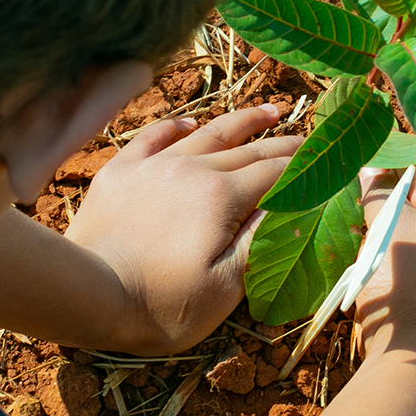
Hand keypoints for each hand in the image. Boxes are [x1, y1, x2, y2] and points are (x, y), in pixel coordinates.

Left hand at [64, 104, 300, 354]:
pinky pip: (153, 137)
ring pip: (207, 134)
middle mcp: (192, 169)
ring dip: (242, 122)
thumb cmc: (160, 304)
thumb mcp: (225, 287)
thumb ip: (261, 242)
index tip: (329, 164)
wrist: (86, 294)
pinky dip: (176, 127)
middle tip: (309, 139)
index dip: (307, 169)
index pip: (277, 174)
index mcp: (222, 196)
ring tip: (268, 111)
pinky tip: (189, 124)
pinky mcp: (120, 171)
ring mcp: (153, 166)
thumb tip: (293, 207)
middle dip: (283, 144)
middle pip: (248, 150)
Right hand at [354, 159, 415, 364]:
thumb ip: (378, 191)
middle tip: (341, 179)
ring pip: (397, 225)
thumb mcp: (394, 224)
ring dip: (370, 221)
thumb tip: (368, 166)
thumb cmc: (412, 282)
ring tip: (340, 212)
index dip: (388, 154)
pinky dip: (371, 248)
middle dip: (376, 189)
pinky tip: (349, 245)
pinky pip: (391, 253)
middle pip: (410, 195)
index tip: (354, 147)